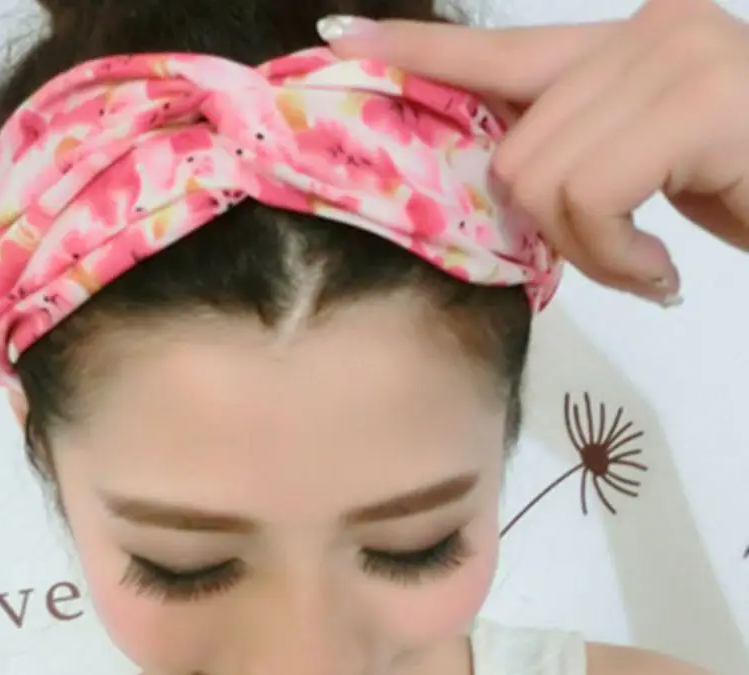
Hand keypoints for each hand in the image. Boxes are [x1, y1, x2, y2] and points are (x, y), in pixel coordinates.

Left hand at [322, 0, 748, 304]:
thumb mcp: (650, 176)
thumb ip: (579, 162)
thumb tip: (517, 195)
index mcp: (621, 48)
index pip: (498, 50)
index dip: (419, 49)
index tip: (343, 36)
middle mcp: (644, 34)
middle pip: (514, 155)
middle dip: (556, 232)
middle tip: (618, 256)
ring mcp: (673, 59)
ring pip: (543, 183)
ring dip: (591, 254)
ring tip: (646, 264)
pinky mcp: (698, 104)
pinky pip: (592, 199)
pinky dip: (617, 260)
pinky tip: (663, 274)